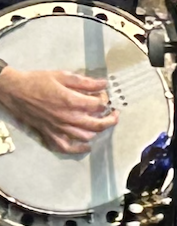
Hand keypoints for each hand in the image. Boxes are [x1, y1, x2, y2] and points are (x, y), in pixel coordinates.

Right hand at [0, 66, 116, 153]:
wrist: (14, 90)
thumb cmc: (37, 81)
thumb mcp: (62, 76)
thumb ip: (84, 82)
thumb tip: (103, 84)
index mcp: (72, 102)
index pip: (99, 105)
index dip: (105, 100)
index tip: (103, 95)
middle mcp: (67, 118)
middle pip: (97, 124)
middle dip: (110, 119)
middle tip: (114, 114)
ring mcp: (58, 128)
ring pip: (85, 136)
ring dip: (96, 131)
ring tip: (99, 123)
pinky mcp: (49, 134)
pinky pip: (66, 147)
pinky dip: (78, 149)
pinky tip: (87, 146)